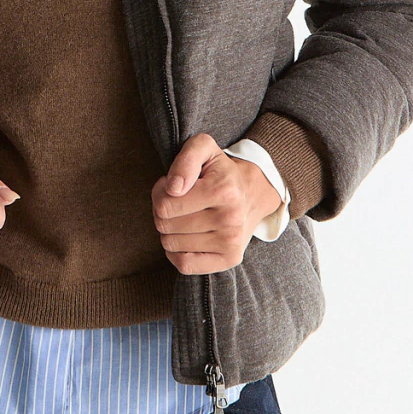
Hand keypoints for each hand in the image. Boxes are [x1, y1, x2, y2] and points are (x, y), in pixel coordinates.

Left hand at [151, 132, 283, 275]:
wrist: (252, 193)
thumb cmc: (219, 171)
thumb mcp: (203, 148)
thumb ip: (186, 158)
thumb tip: (174, 188)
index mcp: (223, 190)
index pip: (164, 205)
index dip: (160, 193)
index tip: (173, 186)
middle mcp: (230, 219)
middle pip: (165, 225)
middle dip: (163, 211)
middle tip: (179, 202)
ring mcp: (231, 243)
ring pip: (170, 245)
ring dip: (170, 230)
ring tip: (186, 216)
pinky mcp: (229, 260)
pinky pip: (184, 265)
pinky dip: (176, 252)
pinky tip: (186, 237)